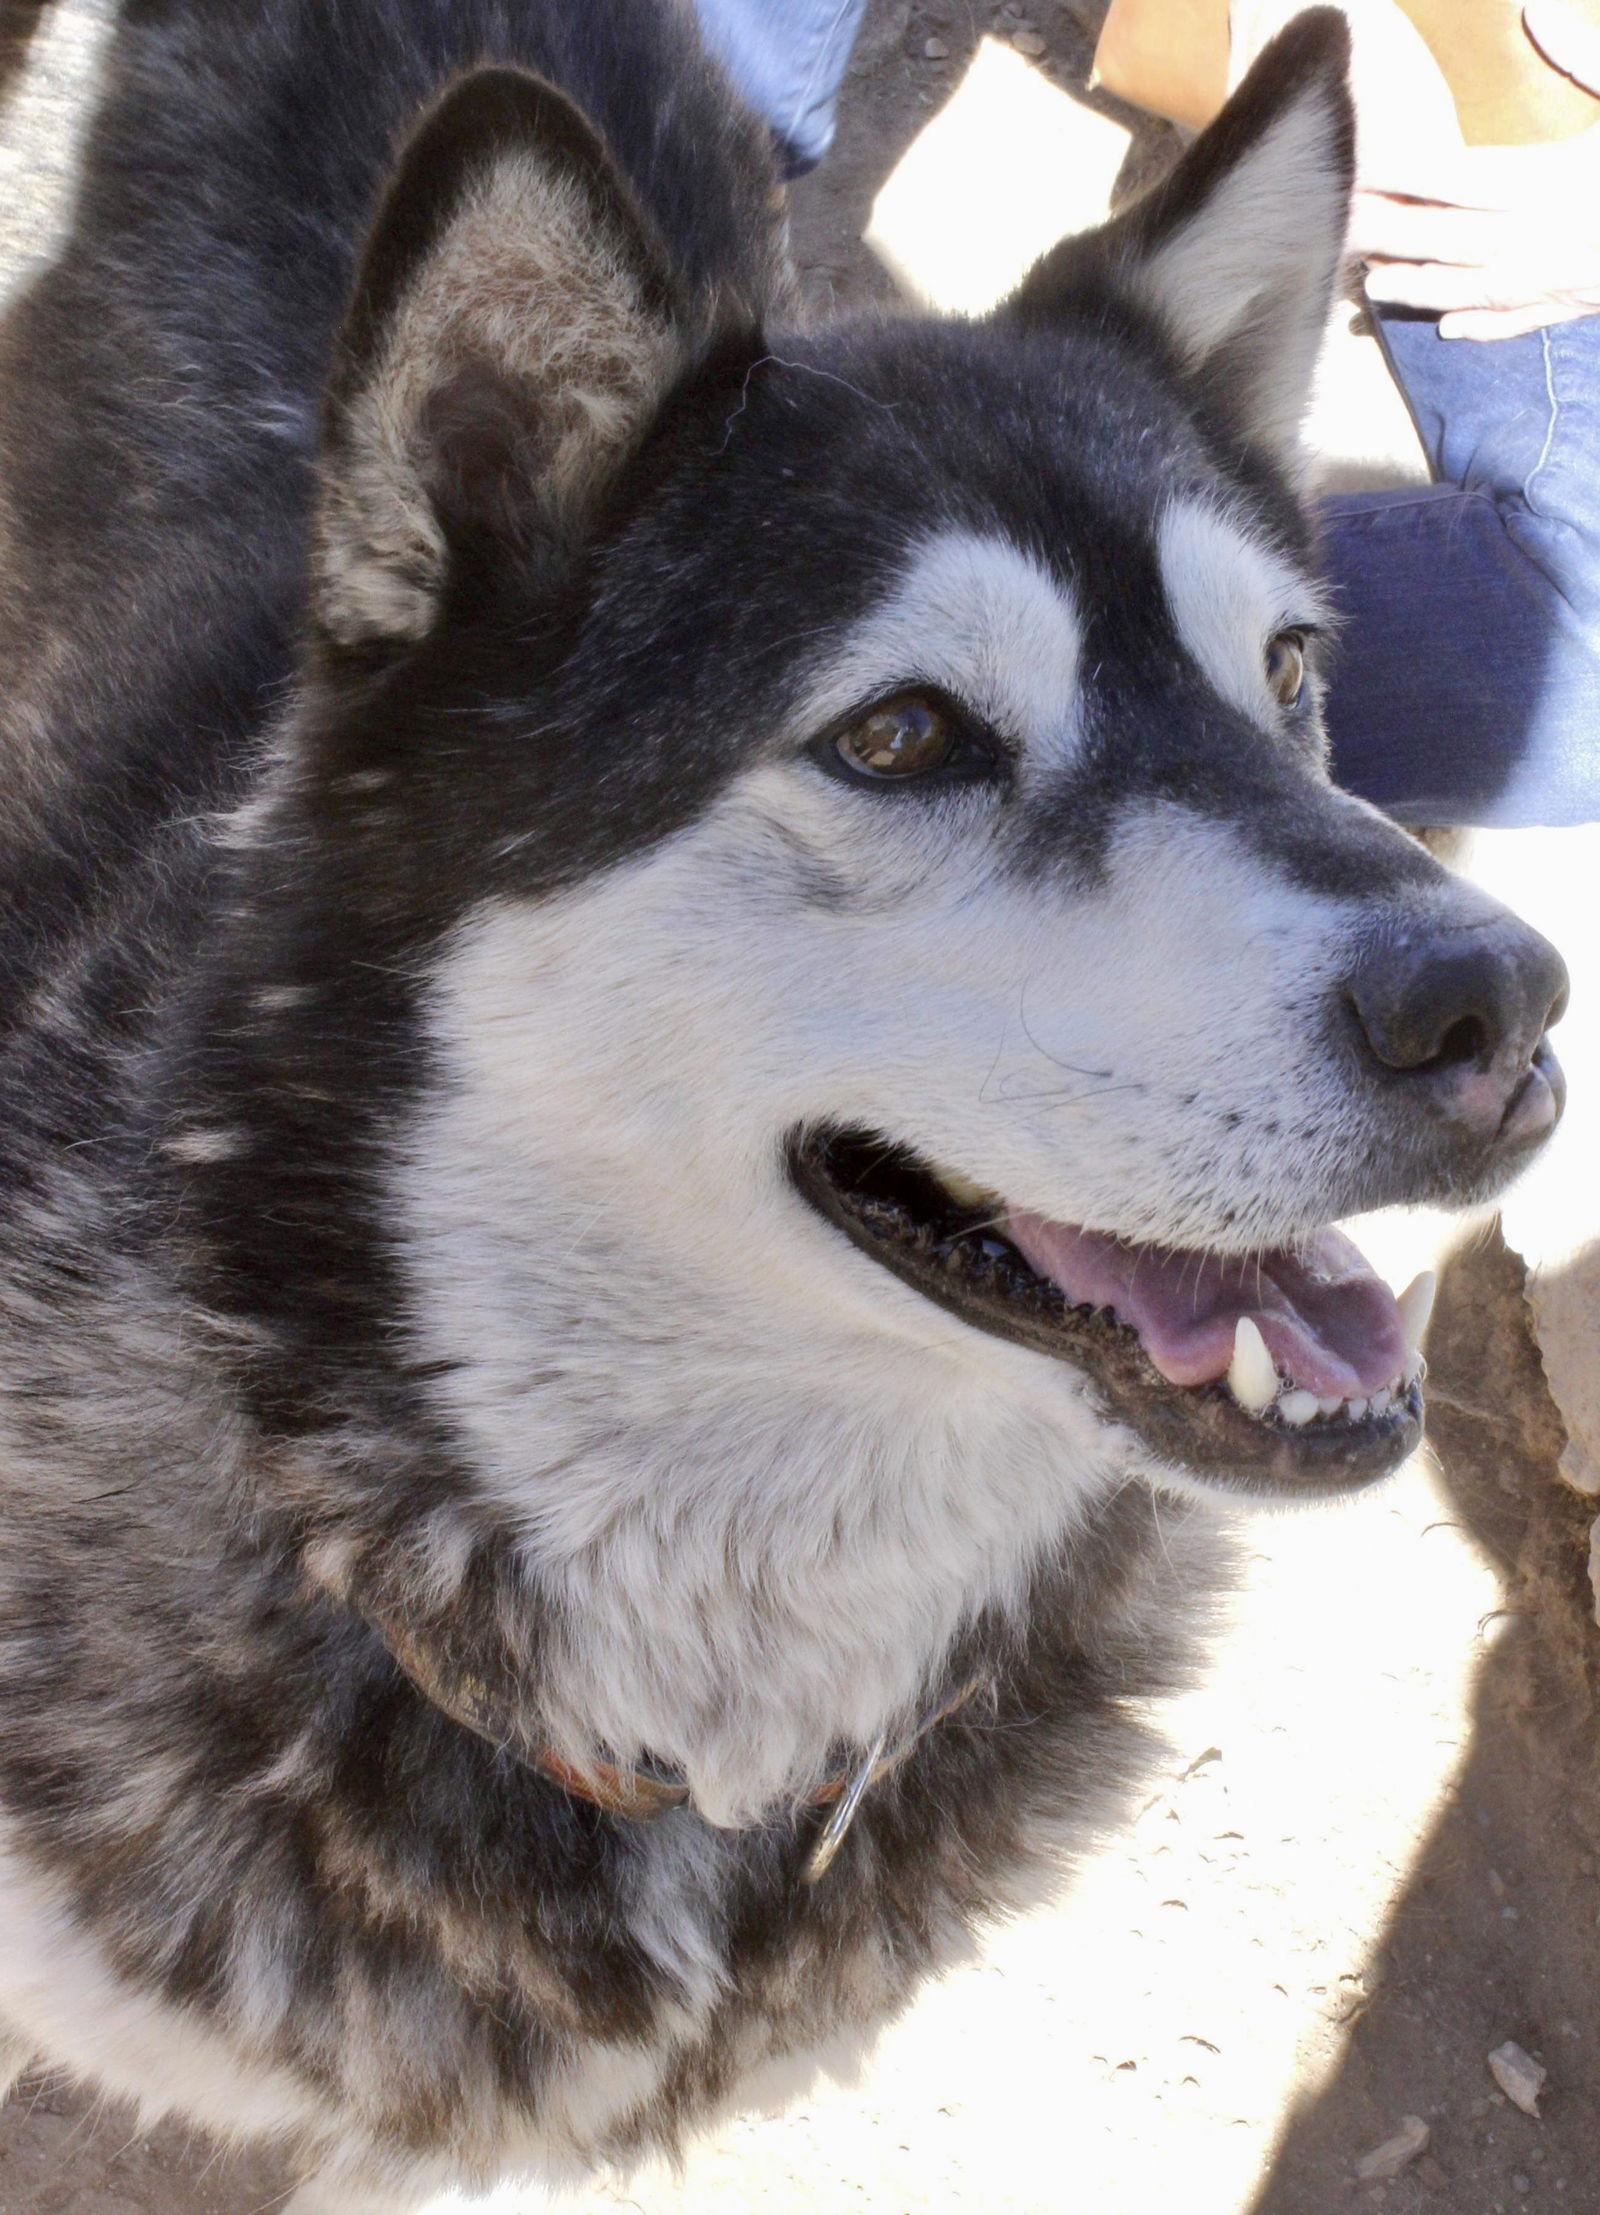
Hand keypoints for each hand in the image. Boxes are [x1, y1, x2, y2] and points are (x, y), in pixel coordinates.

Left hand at [1354, 2, 1599, 339]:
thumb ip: (1586, 54)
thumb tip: (1535, 10)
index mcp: (1554, 178)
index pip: (1461, 176)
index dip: (1407, 174)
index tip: (1362, 167)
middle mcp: (1544, 234)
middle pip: (1451, 237)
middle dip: (1393, 234)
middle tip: (1340, 229)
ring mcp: (1559, 278)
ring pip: (1475, 287)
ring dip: (1423, 290)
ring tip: (1374, 289)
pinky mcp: (1580, 303)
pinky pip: (1523, 321)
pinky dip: (1485, 326)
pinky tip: (1451, 330)